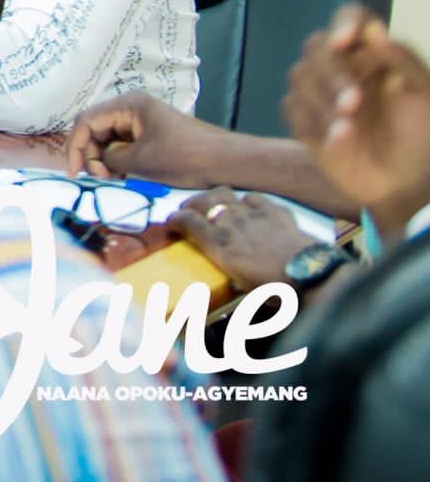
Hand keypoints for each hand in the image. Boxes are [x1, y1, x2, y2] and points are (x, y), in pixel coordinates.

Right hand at [67, 90, 235, 183]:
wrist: (226, 162)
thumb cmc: (185, 157)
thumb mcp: (141, 161)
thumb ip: (110, 159)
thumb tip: (98, 163)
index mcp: (127, 105)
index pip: (86, 121)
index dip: (76, 147)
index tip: (75, 173)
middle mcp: (131, 108)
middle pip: (95, 128)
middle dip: (90, 153)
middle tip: (96, 178)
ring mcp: (141, 120)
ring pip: (107, 137)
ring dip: (102, 158)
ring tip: (109, 178)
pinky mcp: (150, 134)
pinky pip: (122, 144)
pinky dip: (116, 159)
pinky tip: (120, 175)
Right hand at [171, 188, 311, 291]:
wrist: (310, 276)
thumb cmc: (273, 289)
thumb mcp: (240, 284)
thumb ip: (226, 268)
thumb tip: (221, 267)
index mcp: (217, 242)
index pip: (185, 220)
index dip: (173, 220)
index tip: (170, 226)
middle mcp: (230, 222)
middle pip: (202, 200)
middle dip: (191, 204)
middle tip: (189, 212)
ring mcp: (253, 213)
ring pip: (225, 192)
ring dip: (216, 197)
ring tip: (217, 205)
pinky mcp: (275, 211)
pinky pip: (255, 197)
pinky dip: (248, 201)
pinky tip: (252, 209)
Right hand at [285, 6, 429, 228]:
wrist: (404, 183)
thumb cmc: (420, 135)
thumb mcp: (423, 95)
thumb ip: (402, 60)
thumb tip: (375, 31)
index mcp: (371, 52)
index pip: (350, 19)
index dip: (344, 24)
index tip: (345, 41)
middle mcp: (341, 65)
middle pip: (317, 48)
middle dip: (332, 74)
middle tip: (354, 102)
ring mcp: (318, 92)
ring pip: (300, 77)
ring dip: (322, 103)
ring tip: (348, 128)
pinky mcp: (303, 119)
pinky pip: (292, 110)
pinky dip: (314, 124)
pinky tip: (339, 141)